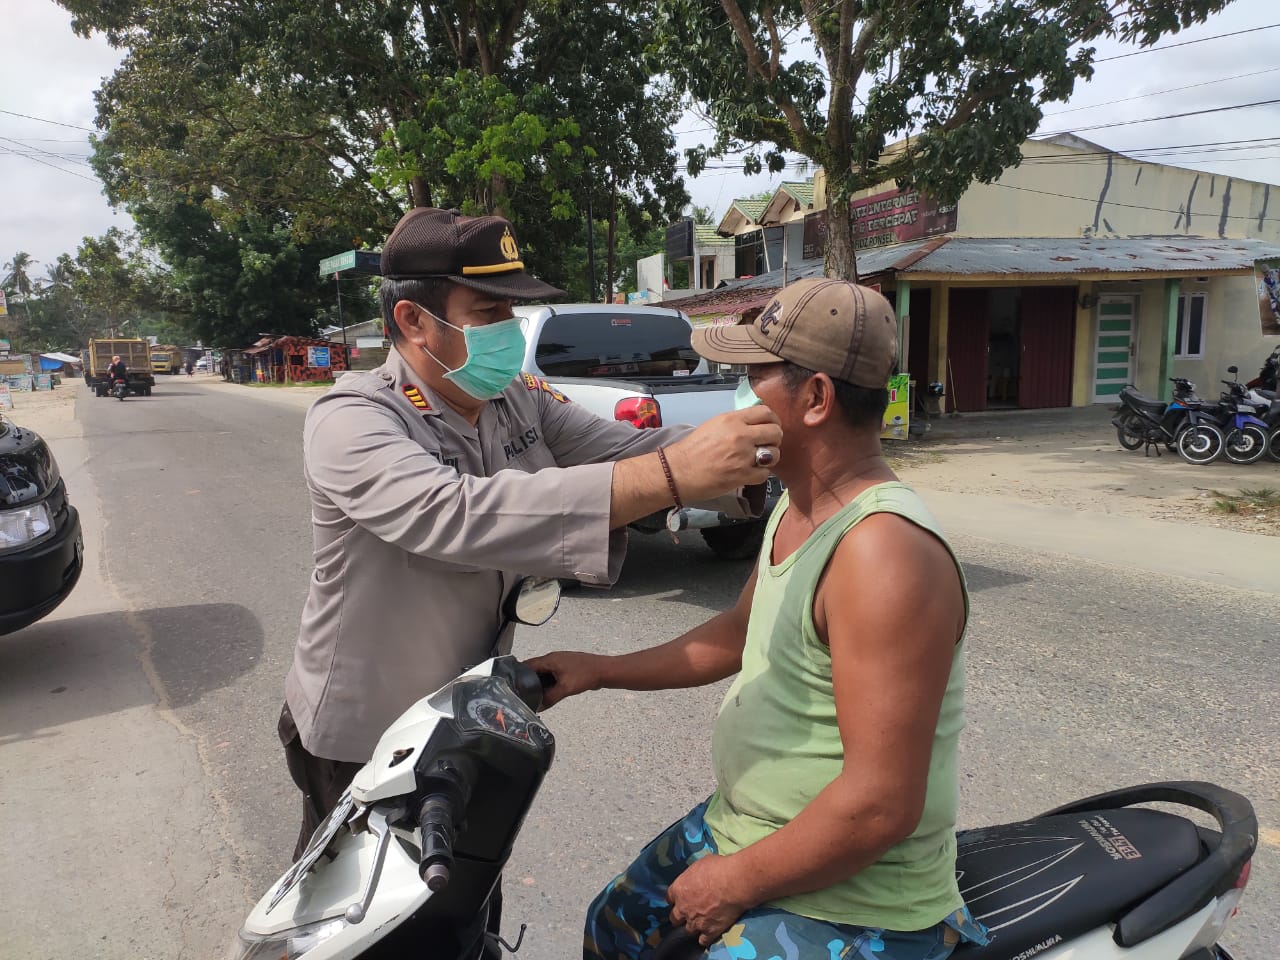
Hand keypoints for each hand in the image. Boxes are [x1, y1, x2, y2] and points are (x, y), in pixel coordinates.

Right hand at [521, 651, 604, 707]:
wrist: (604, 671)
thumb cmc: (586, 675)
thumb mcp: (565, 688)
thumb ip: (550, 698)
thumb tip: (538, 707)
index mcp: (550, 659)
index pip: (528, 664)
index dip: (519, 674)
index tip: (513, 684)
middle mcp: (553, 658)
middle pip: (535, 668)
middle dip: (529, 679)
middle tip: (522, 692)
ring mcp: (561, 662)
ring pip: (545, 672)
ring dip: (540, 681)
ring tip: (534, 694)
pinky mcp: (567, 667)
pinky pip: (553, 674)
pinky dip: (549, 682)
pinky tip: (549, 691)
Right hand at [664, 407, 782, 501]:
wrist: (679, 471)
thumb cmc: (693, 448)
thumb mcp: (715, 425)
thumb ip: (736, 423)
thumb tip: (756, 423)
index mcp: (732, 420)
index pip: (766, 412)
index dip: (773, 420)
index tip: (770, 427)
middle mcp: (741, 435)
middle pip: (775, 432)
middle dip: (774, 439)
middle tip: (767, 445)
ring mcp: (743, 456)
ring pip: (774, 454)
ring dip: (770, 458)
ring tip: (759, 461)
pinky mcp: (742, 475)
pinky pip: (765, 473)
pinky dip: (760, 474)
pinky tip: (750, 473)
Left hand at [667, 854, 752, 947]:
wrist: (734, 883)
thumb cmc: (719, 868)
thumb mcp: (702, 864)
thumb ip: (695, 875)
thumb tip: (699, 875)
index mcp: (679, 889)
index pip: (669, 897)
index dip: (675, 898)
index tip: (680, 898)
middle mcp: (684, 908)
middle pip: (674, 918)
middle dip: (680, 916)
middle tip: (688, 912)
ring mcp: (696, 922)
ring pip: (688, 930)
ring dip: (693, 927)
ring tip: (700, 923)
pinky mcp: (710, 931)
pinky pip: (703, 941)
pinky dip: (705, 938)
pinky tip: (709, 934)